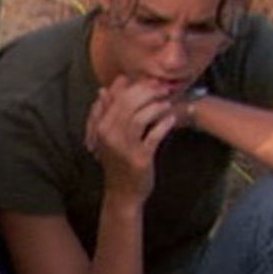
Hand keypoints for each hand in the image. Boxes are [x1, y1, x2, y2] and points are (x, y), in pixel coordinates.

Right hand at [85, 77, 176, 200]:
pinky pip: (154, 135)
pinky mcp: (139, 158)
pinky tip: (171, 119)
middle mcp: (109, 134)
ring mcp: (123, 146)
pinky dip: (164, 125)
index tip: (150, 80)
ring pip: (141, 116)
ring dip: (157, 106)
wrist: (122, 193)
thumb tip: (103, 90)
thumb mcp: (107, 137)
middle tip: (164, 88)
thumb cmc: (117, 162)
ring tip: (168, 103)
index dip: (135, 84)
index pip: (116, 95)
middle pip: (129, 102)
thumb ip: (104, 113)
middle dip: (149, 92)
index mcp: (100, 126)